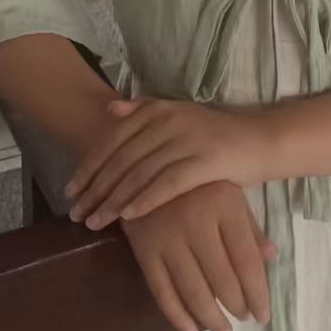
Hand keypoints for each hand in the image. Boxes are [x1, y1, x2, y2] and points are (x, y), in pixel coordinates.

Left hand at [64, 96, 275, 230]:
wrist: (260, 140)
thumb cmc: (215, 135)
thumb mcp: (178, 117)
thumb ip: (144, 111)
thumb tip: (109, 108)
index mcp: (159, 109)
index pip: (113, 139)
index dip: (89, 166)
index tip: (70, 191)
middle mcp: (169, 119)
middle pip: (122, 158)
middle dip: (95, 188)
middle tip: (76, 213)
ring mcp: (187, 139)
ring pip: (140, 173)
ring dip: (113, 200)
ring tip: (95, 222)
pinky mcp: (206, 160)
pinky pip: (167, 183)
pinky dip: (145, 200)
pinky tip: (129, 217)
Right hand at [120, 179, 275, 330]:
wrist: (144, 160)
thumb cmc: (197, 177)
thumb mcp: (228, 190)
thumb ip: (249, 224)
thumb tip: (271, 256)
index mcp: (223, 203)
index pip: (246, 259)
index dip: (258, 292)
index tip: (263, 314)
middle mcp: (196, 220)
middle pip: (222, 279)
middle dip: (237, 306)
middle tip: (244, 319)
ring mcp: (167, 236)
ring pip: (193, 290)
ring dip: (210, 319)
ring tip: (223, 330)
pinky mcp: (143, 248)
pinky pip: (161, 291)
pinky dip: (177, 316)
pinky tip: (190, 330)